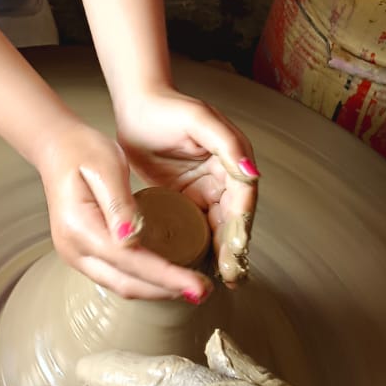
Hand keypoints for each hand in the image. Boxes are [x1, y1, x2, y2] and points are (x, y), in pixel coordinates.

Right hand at [32, 122, 220, 300]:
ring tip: (191, 285)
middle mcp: (74, 249)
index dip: (167, 277)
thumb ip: (120, 203)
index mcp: (79, 227)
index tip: (198, 286)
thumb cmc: (83, 150)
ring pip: (122, 284)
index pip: (130, 261)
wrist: (56, 148)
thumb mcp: (106, 166)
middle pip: (126, 283)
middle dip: (166, 290)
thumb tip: (133, 239)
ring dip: (156, 289)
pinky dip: (143, 279)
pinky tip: (166, 273)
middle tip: (203, 290)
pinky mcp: (84, 253)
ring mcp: (76, 254)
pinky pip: (117, 274)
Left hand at [114, 88, 257, 286]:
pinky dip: (200, 245)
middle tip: (230, 277)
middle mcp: (223, 176)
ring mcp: (204, 188)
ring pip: (217, 227)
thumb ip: (227, 143)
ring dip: (220, 252)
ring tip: (219, 279)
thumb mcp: (198, 119)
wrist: (135, 106)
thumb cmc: (166, 107)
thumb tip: (251, 172)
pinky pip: (196, 225)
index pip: (242, 200)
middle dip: (233, 249)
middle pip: (233, 219)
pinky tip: (196, 265)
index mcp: (232, 158)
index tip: (236, 254)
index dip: (241, 228)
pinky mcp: (185, 197)